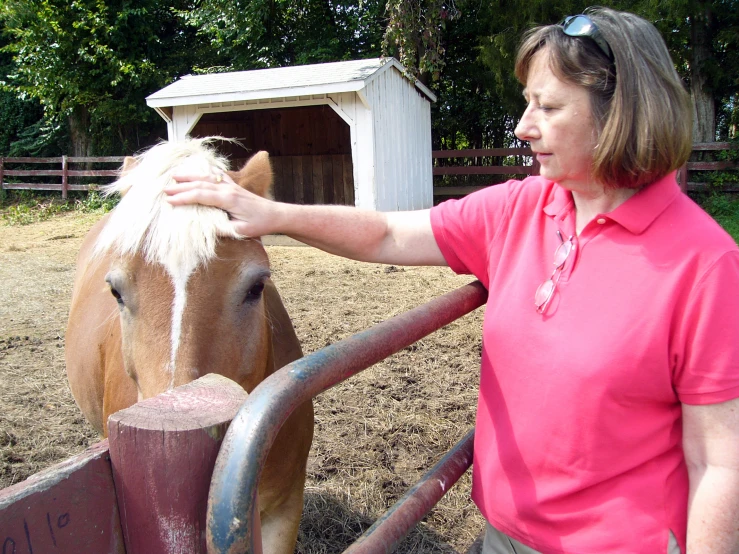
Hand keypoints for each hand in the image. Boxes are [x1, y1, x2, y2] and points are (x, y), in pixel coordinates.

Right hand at [164, 172, 279, 236]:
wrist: (276, 214)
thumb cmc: (259, 224)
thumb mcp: (240, 231)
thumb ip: (222, 229)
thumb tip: (203, 228)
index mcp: (228, 199)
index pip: (201, 195)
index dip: (184, 198)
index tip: (169, 201)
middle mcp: (228, 189)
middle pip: (200, 184)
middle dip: (181, 187)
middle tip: (164, 190)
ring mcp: (231, 185)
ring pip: (206, 177)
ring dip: (190, 177)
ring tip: (174, 177)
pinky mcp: (234, 186)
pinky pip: (216, 176)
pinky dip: (204, 173)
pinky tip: (197, 172)